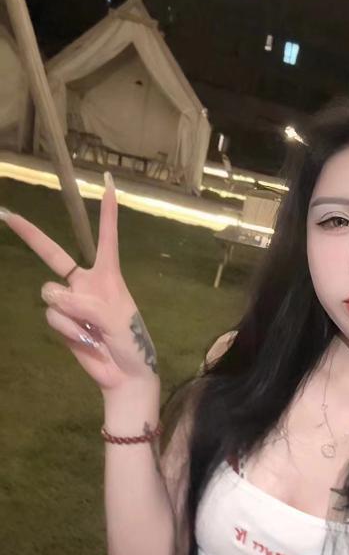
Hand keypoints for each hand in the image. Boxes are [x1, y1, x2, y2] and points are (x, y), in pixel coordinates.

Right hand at [1, 173, 159, 393]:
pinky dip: (68, 329)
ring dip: (70, 313)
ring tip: (93, 329)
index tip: (109, 182)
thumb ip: (84, 302)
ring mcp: (70, 302)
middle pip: (53, 254)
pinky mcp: (60, 321)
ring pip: (50, 294)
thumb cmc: (130, 340)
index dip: (108, 210)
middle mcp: (85, 282)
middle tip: (7, 215)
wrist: (124, 372)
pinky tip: (84, 339)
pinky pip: (52, 316)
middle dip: (30, 234)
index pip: (106, 237)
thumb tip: (53, 296)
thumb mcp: (115, 317)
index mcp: (108, 275)